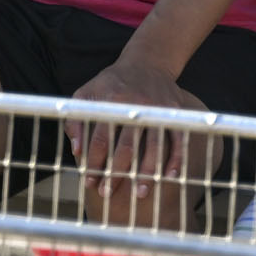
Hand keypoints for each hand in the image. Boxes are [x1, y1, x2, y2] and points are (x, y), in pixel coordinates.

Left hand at [67, 59, 207, 179]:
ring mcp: (158, 109)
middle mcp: (136, 106)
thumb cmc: (111, 82)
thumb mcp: (87, 93)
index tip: (89, 183)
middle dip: (116, 173)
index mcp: (111, 101)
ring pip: (154, 147)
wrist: (147, 62)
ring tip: (140, 193)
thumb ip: (76, 119)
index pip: (100, 139)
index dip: (93, 163)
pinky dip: (176, 158)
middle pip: (126, 147)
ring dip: (147, 172)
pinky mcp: (175, 112)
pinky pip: (179, 139)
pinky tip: (170, 177)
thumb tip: (76, 151)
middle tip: (109, 193)